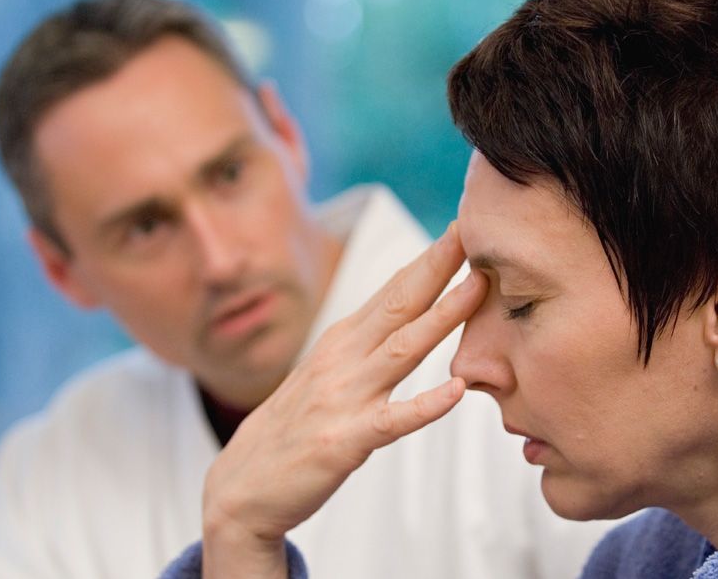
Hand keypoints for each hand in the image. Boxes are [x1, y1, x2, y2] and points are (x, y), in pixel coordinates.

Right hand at [200, 223, 486, 577]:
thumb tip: (404, 316)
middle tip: (471, 231)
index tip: (462, 228)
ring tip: (478, 289)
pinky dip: (425, 405)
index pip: (392, 292)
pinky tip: (457, 390)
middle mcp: (341, 361)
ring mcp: (342, 399)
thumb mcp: (326, 376)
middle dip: (437, 266)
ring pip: (402, 350)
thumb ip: (363, 348)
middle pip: (399, 305)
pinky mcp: (343, 441)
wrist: (240, 490)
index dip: (428, 260)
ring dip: (442, 317)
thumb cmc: (291, 432)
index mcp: (340, 343)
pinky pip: (392, 421)